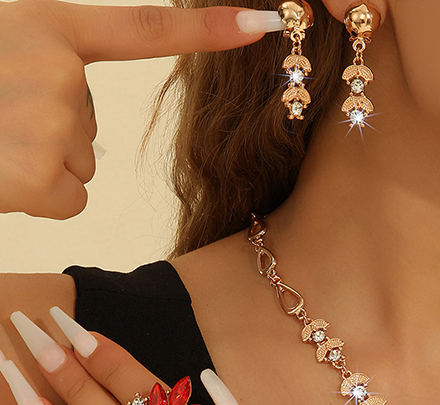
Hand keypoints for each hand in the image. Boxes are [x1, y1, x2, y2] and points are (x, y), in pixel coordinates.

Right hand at [0, 0, 273, 219]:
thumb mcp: (2, 50)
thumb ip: (42, 57)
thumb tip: (69, 90)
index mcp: (45, 25)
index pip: (142, 27)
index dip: (205, 27)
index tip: (264, 21)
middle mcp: (57, 70)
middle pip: (88, 123)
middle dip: (43, 127)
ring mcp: (50, 123)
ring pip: (79, 161)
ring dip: (36, 162)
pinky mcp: (39, 175)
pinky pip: (71, 197)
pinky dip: (36, 195)